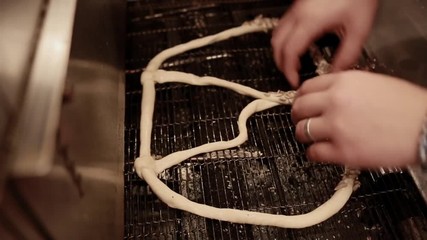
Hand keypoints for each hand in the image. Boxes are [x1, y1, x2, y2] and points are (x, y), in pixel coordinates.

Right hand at [271, 0, 377, 87]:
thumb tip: (336, 72)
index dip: (289, 70)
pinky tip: (298, 44)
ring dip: (281, 50)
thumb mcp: (359, 29)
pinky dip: (285, 39)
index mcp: (310, 22)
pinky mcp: (300, 4)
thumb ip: (347, 54)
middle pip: (277, 43)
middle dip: (281, 63)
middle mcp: (298, 14)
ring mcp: (297, 8)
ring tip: (293, 62)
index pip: (290, 52)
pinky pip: (284, 25)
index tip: (295, 82)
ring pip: (277, 33)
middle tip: (291, 75)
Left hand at [291, 70, 426, 167]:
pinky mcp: (343, 151)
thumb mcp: (374, 83)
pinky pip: (313, 153)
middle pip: (299, 108)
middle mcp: (335, 102)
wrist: (426, 127)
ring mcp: (337, 127)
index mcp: (343, 82)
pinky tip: (320, 152)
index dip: (301, 97)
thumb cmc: (407, 106)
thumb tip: (328, 95)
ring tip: (312, 138)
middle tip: (302, 121)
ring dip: (304, 135)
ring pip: (301, 131)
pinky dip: (314, 153)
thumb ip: (346, 87)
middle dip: (297, 115)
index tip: (302, 103)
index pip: (306, 87)